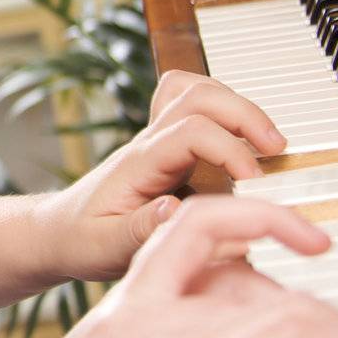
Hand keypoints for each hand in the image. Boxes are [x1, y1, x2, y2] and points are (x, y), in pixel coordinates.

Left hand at [34, 70, 288, 280]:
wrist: (59, 231)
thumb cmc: (83, 240)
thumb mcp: (108, 246)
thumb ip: (143, 229)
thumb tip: (177, 209)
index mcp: (139, 165)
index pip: (190, 132)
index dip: (229, 149)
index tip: (255, 182)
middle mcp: (150, 144)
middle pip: (197, 95)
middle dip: (244, 113)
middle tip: (278, 149)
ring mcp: (158, 141)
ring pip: (196, 90)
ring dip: (238, 105)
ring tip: (271, 142)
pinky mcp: (167, 147)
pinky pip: (192, 104)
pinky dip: (224, 107)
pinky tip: (245, 137)